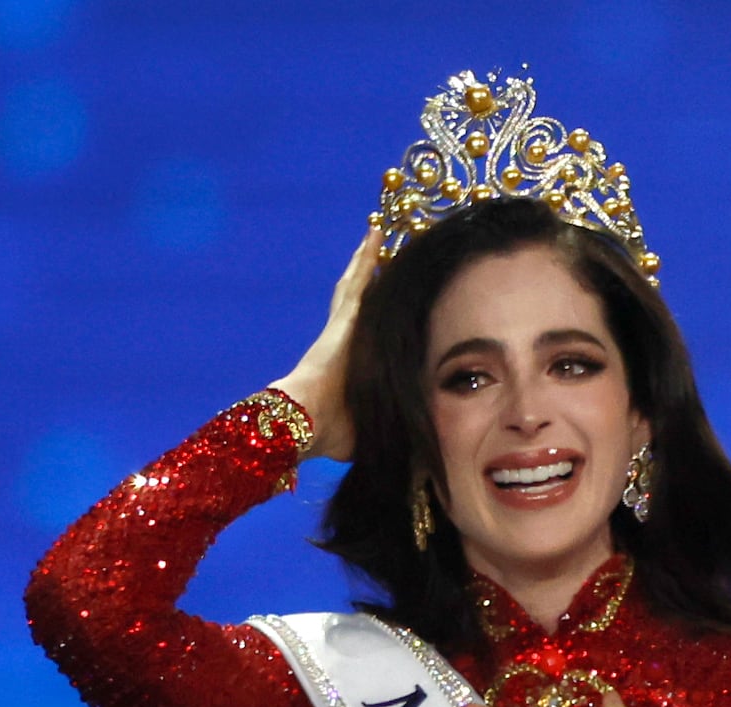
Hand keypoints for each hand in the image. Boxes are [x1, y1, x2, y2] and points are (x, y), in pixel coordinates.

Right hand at [272, 225, 378, 461]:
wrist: (306, 422)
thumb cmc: (333, 433)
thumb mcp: (375, 430)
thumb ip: (394, 429)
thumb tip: (423, 450)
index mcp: (352, 365)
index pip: (367, 336)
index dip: (375, 321)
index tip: (388, 308)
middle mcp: (346, 340)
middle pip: (360, 302)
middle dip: (369, 281)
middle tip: (382, 257)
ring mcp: (343, 326)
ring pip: (358, 285)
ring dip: (367, 261)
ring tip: (378, 234)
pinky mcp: (344, 317)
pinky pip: (359, 279)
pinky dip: (367, 256)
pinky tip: (376, 232)